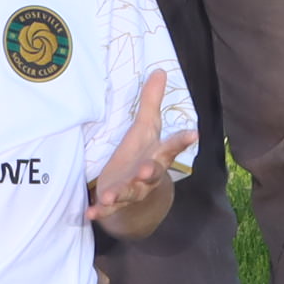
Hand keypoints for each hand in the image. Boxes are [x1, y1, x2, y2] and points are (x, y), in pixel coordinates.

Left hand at [84, 70, 187, 224]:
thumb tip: (160, 70)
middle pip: (152, 172)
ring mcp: (133, 189)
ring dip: (121, 193)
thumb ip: (151, 101)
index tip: (193, 133)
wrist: (137, 190)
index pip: (172, 146)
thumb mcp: (146, 127)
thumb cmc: (142, 154)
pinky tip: (90, 213)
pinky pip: (109, 209)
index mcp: (157, 154)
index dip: (182, 140)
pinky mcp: (116, 201)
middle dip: (149, 171)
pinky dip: (100, 211)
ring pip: (131, 192)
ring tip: (109, 196)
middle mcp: (148, 173)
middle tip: (146, 169)